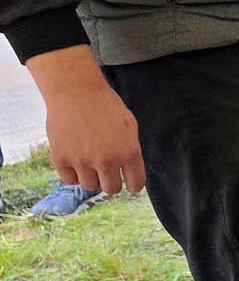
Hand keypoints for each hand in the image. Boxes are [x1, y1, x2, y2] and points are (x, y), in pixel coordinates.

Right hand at [27, 45, 144, 193]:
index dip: (133, 184)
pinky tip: (75, 161)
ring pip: (89, 186)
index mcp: (129, 152)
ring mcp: (82, 161)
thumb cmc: (105, 105)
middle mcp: (107, 160)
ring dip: (91, 177)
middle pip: (111, 189)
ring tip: (89, 163)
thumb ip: (130, 149)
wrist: (76, 92)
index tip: (129, 182)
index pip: (136, 184)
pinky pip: (69, 179)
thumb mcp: (129, 125)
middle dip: (110, 182)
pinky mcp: (61, 159)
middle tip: (107, 172)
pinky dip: (72, 174)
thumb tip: (130, 169)